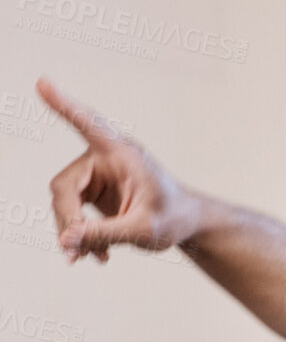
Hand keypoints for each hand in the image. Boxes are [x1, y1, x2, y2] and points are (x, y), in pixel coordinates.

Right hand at [38, 77, 201, 263]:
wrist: (185, 223)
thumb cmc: (173, 218)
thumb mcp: (143, 230)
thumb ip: (106, 234)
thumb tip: (66, 242)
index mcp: (122, 153)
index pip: (89, 125)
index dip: (64, 105)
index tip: (43, 82)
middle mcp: (104, 157)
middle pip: (64, 187)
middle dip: (69, 221)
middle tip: (74, 253)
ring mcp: (94, 173)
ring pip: (64, 202)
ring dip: (74, 233)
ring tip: (90, 259)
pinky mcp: (91, 190)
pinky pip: (72, 213)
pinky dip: (81, 236)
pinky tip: (99, 256)